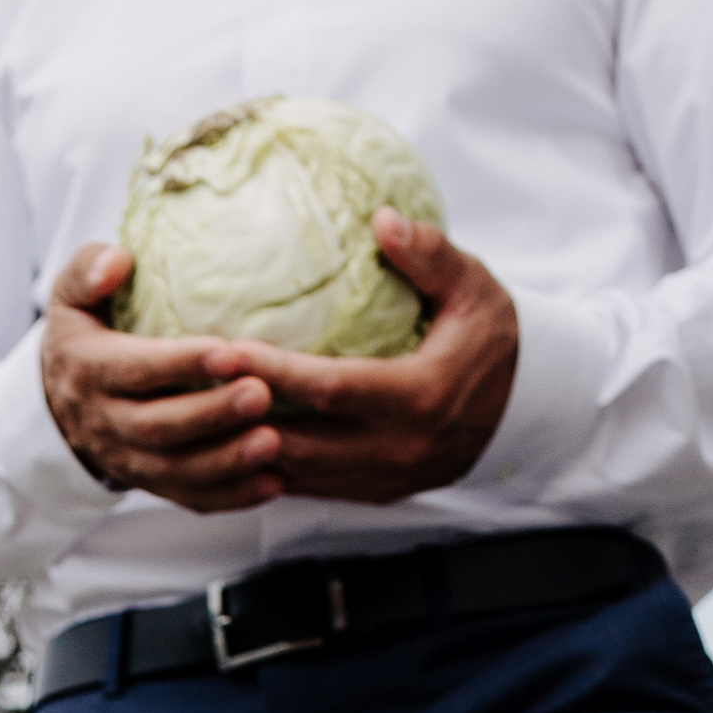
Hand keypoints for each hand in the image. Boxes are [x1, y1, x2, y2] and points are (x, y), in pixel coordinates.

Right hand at [39, 241, 288, 514]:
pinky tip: (273, 484)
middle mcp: (107, 423)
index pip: (136, 371)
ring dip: (226, 462)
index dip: (180, 364)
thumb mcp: (70, 296)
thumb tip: (119, 262)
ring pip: (176, 470)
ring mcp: (130, 460)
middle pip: (160, 427)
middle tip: (262, 395)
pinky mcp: (152, 483)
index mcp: (91, 371)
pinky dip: (231, 496)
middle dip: (212, 415)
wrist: (59, 404)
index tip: (228, 352)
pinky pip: (189, 497)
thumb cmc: (83, 335)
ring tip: (273, 443)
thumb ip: (88, 271)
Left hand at [202, 213, 518, 503]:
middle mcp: (394, 450)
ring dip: (241, 453)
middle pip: (299, 443)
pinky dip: (263, 469)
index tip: (225, 350)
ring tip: (193, 420)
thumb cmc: (495, 340)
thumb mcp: (474, 288)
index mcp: (418, 398)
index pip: (330, 390)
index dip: (275, 374)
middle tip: (187, 390)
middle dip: (238, 421)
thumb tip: (382, 218)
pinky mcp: (370, 494)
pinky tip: (225, 445)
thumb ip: (430, 254)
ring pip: (294, 476)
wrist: (525, 411)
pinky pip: (305, 489)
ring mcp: (380, 480)